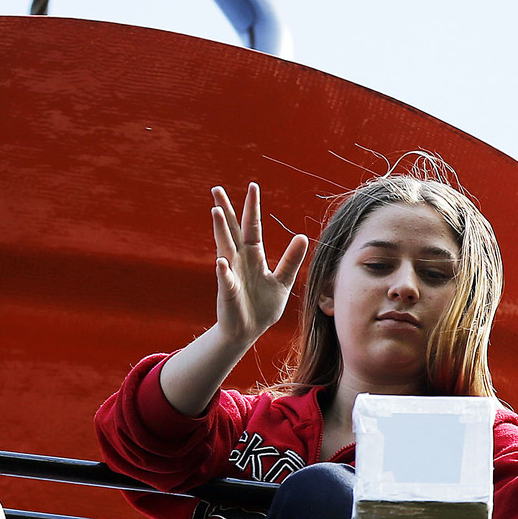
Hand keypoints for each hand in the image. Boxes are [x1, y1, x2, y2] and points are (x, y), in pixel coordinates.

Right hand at [211, 183, 308, 345]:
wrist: (248, 331)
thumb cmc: (263, 307)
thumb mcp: (282, 282)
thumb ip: (291, 260)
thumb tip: (302, 236)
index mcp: (254, 256)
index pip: (252, 227)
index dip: (252, 208)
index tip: (252, 187)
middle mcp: (240, 261)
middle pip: (232, 230)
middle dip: (225, 210)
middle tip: (217, 189)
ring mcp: (231, 274)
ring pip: (224, 247)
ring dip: (220, 230)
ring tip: (215, 212)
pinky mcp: (228, 292)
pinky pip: (225, 279)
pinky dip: (224, 271)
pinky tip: (222, 261)